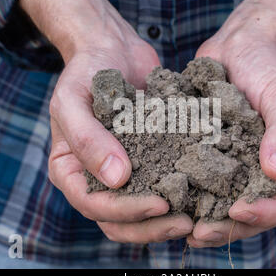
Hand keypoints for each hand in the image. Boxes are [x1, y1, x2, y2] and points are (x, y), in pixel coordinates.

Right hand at [21, 0, 192, 242]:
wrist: (112, 48)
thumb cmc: (86, 70)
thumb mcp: (73, 100)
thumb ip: (87, 138)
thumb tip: (116, 179)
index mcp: (70, 170)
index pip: (93, 205)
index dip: (125, 211)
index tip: (160, 204)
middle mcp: (95, 177)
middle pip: (118, 220)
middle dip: (151, 226)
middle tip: (187, 223)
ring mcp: (122, 172)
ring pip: (141, 212)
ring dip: (167, 220)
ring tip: (198, 216)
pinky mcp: (147, 160)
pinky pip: (160, 184)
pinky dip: (179, 194)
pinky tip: (204, 191)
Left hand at [187, 0, 275, 247]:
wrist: (239, 44)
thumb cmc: (267, 64)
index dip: (270, 212)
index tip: (240, 211)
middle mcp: (272, 166)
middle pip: (259, 209)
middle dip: (232, 226)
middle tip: (200, 233)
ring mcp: (244, 163)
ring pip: (231, 201)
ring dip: (209, 219)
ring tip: (182, 228)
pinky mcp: (218, 154)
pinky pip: (209, 181)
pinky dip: (193, 195)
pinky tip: (170, 201)